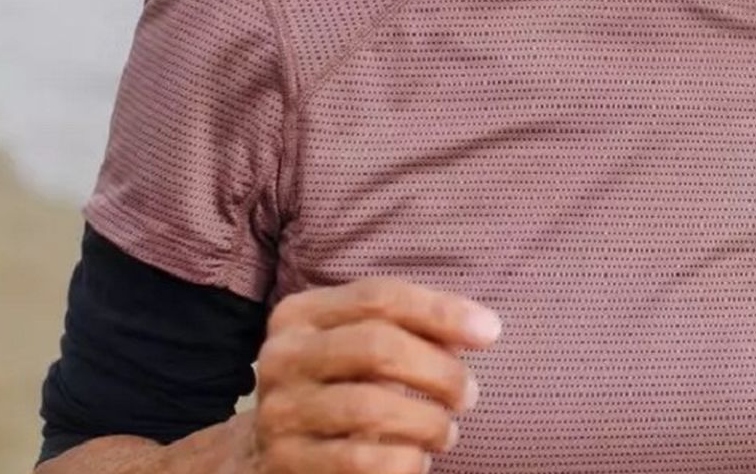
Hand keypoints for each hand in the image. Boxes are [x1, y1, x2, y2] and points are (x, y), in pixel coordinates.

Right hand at [251, 277, 501, 473]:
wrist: (265, 455)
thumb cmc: (337, 388)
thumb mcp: (361, 347)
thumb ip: (412, 330)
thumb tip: (481, 329)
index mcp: (301, 314)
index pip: (380, 297)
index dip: (442, 312)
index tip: (490, 333)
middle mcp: (282, 357)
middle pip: (377, 346)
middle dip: (439, 371)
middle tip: (468, 395)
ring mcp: (279, 412)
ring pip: (370, 407)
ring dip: (427, 422)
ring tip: (446, 433)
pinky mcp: (284, 463)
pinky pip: (359, 461)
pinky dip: (404, 461)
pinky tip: (417, 461)